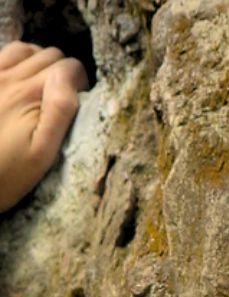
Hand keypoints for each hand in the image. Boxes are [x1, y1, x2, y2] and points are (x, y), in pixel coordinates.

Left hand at [0, 41, 87, 211]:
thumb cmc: (7, 174)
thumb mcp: (43, 152)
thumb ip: (60, 110)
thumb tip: (71, 76)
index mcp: (30, 95)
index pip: (69, 67)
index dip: (81, 83)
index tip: (80, 102)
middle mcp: (8, 79)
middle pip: (49, 55)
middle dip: (63, 72)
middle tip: (61, 98)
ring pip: (24, 49)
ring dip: (38, 62)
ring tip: (42, 85)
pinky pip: (1, 56)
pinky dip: (15, 61)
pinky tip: (18, 82)